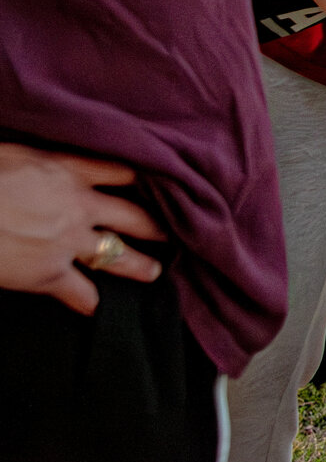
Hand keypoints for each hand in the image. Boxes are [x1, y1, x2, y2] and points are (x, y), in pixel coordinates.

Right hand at [0, 143, 165, 314]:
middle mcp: (79, 206)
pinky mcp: (49, 274)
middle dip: (156, 225)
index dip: (145, 178)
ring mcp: (68, 242)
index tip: (164, 185)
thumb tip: (41, 159)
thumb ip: (41, 159)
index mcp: (69, 170)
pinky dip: (92, 303)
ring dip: (139, 265)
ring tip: (155, 272)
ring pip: (118, 255)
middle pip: (133, 215)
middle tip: (173, 232)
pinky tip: (100, 309)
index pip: (122, 172)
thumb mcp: (16, 152)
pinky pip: (82, 293)